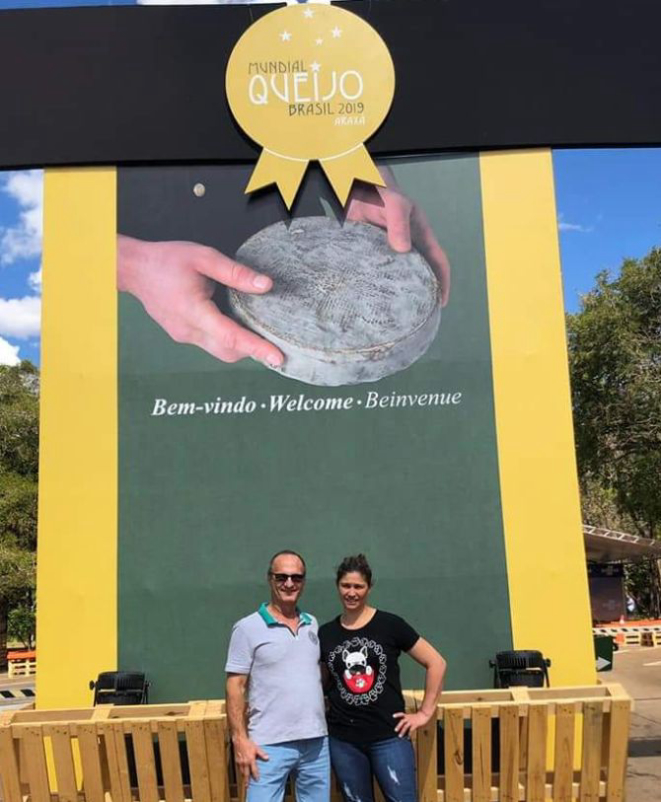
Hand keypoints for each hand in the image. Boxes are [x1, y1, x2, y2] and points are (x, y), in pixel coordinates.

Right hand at [117, 235, 283, 365]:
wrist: (134, 269)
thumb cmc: (166, 260)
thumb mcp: (204, 257)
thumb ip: (235, 273)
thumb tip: (266, 285)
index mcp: (193, 311)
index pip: (230, 337)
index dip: (256, 348)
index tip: (277, 358)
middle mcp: (188, 330)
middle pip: (228, 352)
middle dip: (253, 351)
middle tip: (276, 346)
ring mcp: (184, 336)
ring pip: (219, 350)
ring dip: (240, 345)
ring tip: (259, 333)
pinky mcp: (182, 335)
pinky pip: (210, 343)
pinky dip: (226, 339)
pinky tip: (236, 323)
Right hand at [232, 735, 268, 781]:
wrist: (239, 740)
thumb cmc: (249, 744)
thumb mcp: (257, 748)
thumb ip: (262, 754)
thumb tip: (268, 758)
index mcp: (250, 760)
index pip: (254, 770)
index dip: (256, 775)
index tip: (257, 780)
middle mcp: (245, 763)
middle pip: (246, 774)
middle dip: (247, 781)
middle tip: (247, 787)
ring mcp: (240, 762)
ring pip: (242, 772)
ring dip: (243, 777)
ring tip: (245, 782)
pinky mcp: (237, 761)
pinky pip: (239, 768)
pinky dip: (241, 772)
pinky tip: (242, 773)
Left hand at [346, 168, 450, 306]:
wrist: (354, 186)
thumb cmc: (382, 193)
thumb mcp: (395, 205)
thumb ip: (399, 223)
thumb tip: (403, 249)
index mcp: (420, 237)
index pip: (438, 262)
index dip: (443, 282)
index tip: (441, 302)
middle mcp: (407, 247)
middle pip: (419, 274)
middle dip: (422, 293)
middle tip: (418, 316)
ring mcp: (388, 251)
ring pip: (397, 276)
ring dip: (398, 293)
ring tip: (394, 314)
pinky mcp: (370, 253)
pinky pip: (376, 272)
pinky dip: (376, 285)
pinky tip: (370, 299)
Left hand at [393, 709, 433, 737]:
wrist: (424, 714)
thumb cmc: (419, 715)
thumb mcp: (413, 716)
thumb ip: (409, 719)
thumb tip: (406, 723)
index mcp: (408, 715)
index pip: (401, 714)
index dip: (397, 715)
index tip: (393, 716)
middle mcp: (409, 718)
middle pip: (402, 721)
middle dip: (398, 726)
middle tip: (395, 730)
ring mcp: (412, 721)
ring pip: (405, 726)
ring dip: (402, 731)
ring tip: (399, 736)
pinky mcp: (415, 724)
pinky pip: (411, 730)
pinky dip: (409, 734)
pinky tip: (407, 737)